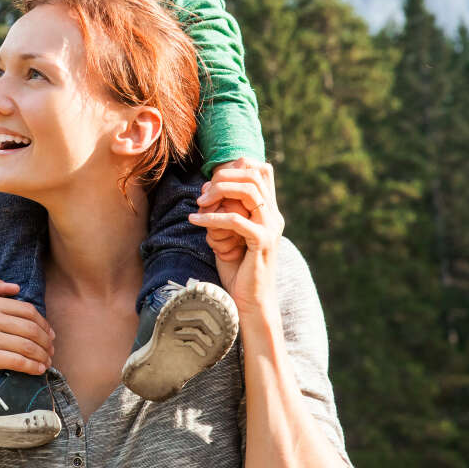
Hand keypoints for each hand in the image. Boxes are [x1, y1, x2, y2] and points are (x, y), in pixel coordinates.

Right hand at [0, 276, 55, 403]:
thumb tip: (15, 288)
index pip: (26, 310)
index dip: (43, 323)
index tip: (49, 334)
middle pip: (30, 327)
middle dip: (46, 341)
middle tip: (52, 350)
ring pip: (27, 345)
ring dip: (43, 355)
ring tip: (47, 361)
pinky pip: (18, 361)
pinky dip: (33, 367)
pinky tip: (39, 370)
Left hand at [188, 158, 285, 317]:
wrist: (251, 302)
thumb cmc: (238, 269)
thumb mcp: (229, 234)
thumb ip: (224, 210)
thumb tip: (204, 188)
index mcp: (268, 211)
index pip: (262, 170)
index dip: (237, 166)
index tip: (212, 180)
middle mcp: (273, 215)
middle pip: (254, 174)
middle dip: (223, 177)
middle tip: (202, 194)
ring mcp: (270, 228)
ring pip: (249, 190)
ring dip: (219, 192)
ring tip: (199, 204)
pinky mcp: (262, 242)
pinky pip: (235, 220)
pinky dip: (211, 217)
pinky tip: (195, 221)